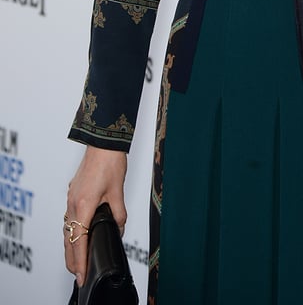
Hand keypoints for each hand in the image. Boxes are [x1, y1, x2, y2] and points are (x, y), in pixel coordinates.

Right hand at [64, 146, 127, 286]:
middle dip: (73, 260)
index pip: (80, 241)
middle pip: (68, 239)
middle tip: (79, 275)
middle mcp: (73, 204)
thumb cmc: (110, 162)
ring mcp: (71, 199)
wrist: (102, 142)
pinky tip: (78, 235)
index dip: (81, 261)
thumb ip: (118, 214)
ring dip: (71, 246)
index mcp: (83, 205)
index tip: (81, 275)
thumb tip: (119, 228)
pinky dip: (72, 231)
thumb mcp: (117, 192)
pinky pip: (69, 218)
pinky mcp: (73, 193)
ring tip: (78, 261)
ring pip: (67, 229)